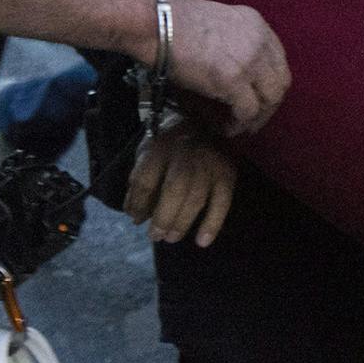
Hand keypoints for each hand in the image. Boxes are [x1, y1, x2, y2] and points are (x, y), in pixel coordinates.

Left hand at [124, 119, 236, 246]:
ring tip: (171, 238)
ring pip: (196, 198)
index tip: (135, 219)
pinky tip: (201, 242)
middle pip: (174, 189)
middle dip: (163, 217)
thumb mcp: (147, 152)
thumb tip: (136, 216)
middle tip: (155, 236)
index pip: (146, 180)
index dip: (138, 204)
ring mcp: (209, 163)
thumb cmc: (169, 144)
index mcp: (159, 147)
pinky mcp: (228, 173)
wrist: (203, 120)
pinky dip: (213, 224)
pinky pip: (222, 202)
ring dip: (182, 223)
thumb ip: (140, 180)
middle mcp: (185, 154)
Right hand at [163, 0, 290, 134]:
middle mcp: (260, 41)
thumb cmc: (173, 23)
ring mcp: (250, 60)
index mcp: (256, 24)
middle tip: (253, 118)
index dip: (270, 83)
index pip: (278, 59)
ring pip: (270, 99)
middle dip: (269, 104)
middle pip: (280, 81)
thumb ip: (234, 43)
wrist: (155, 24)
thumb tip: (234, 72)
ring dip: (257, 117)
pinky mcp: (234, 80)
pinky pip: (248, 111)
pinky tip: (228, 128)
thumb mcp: (217, 25)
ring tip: (240, 126)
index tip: (259, 97)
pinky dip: (239, 124)